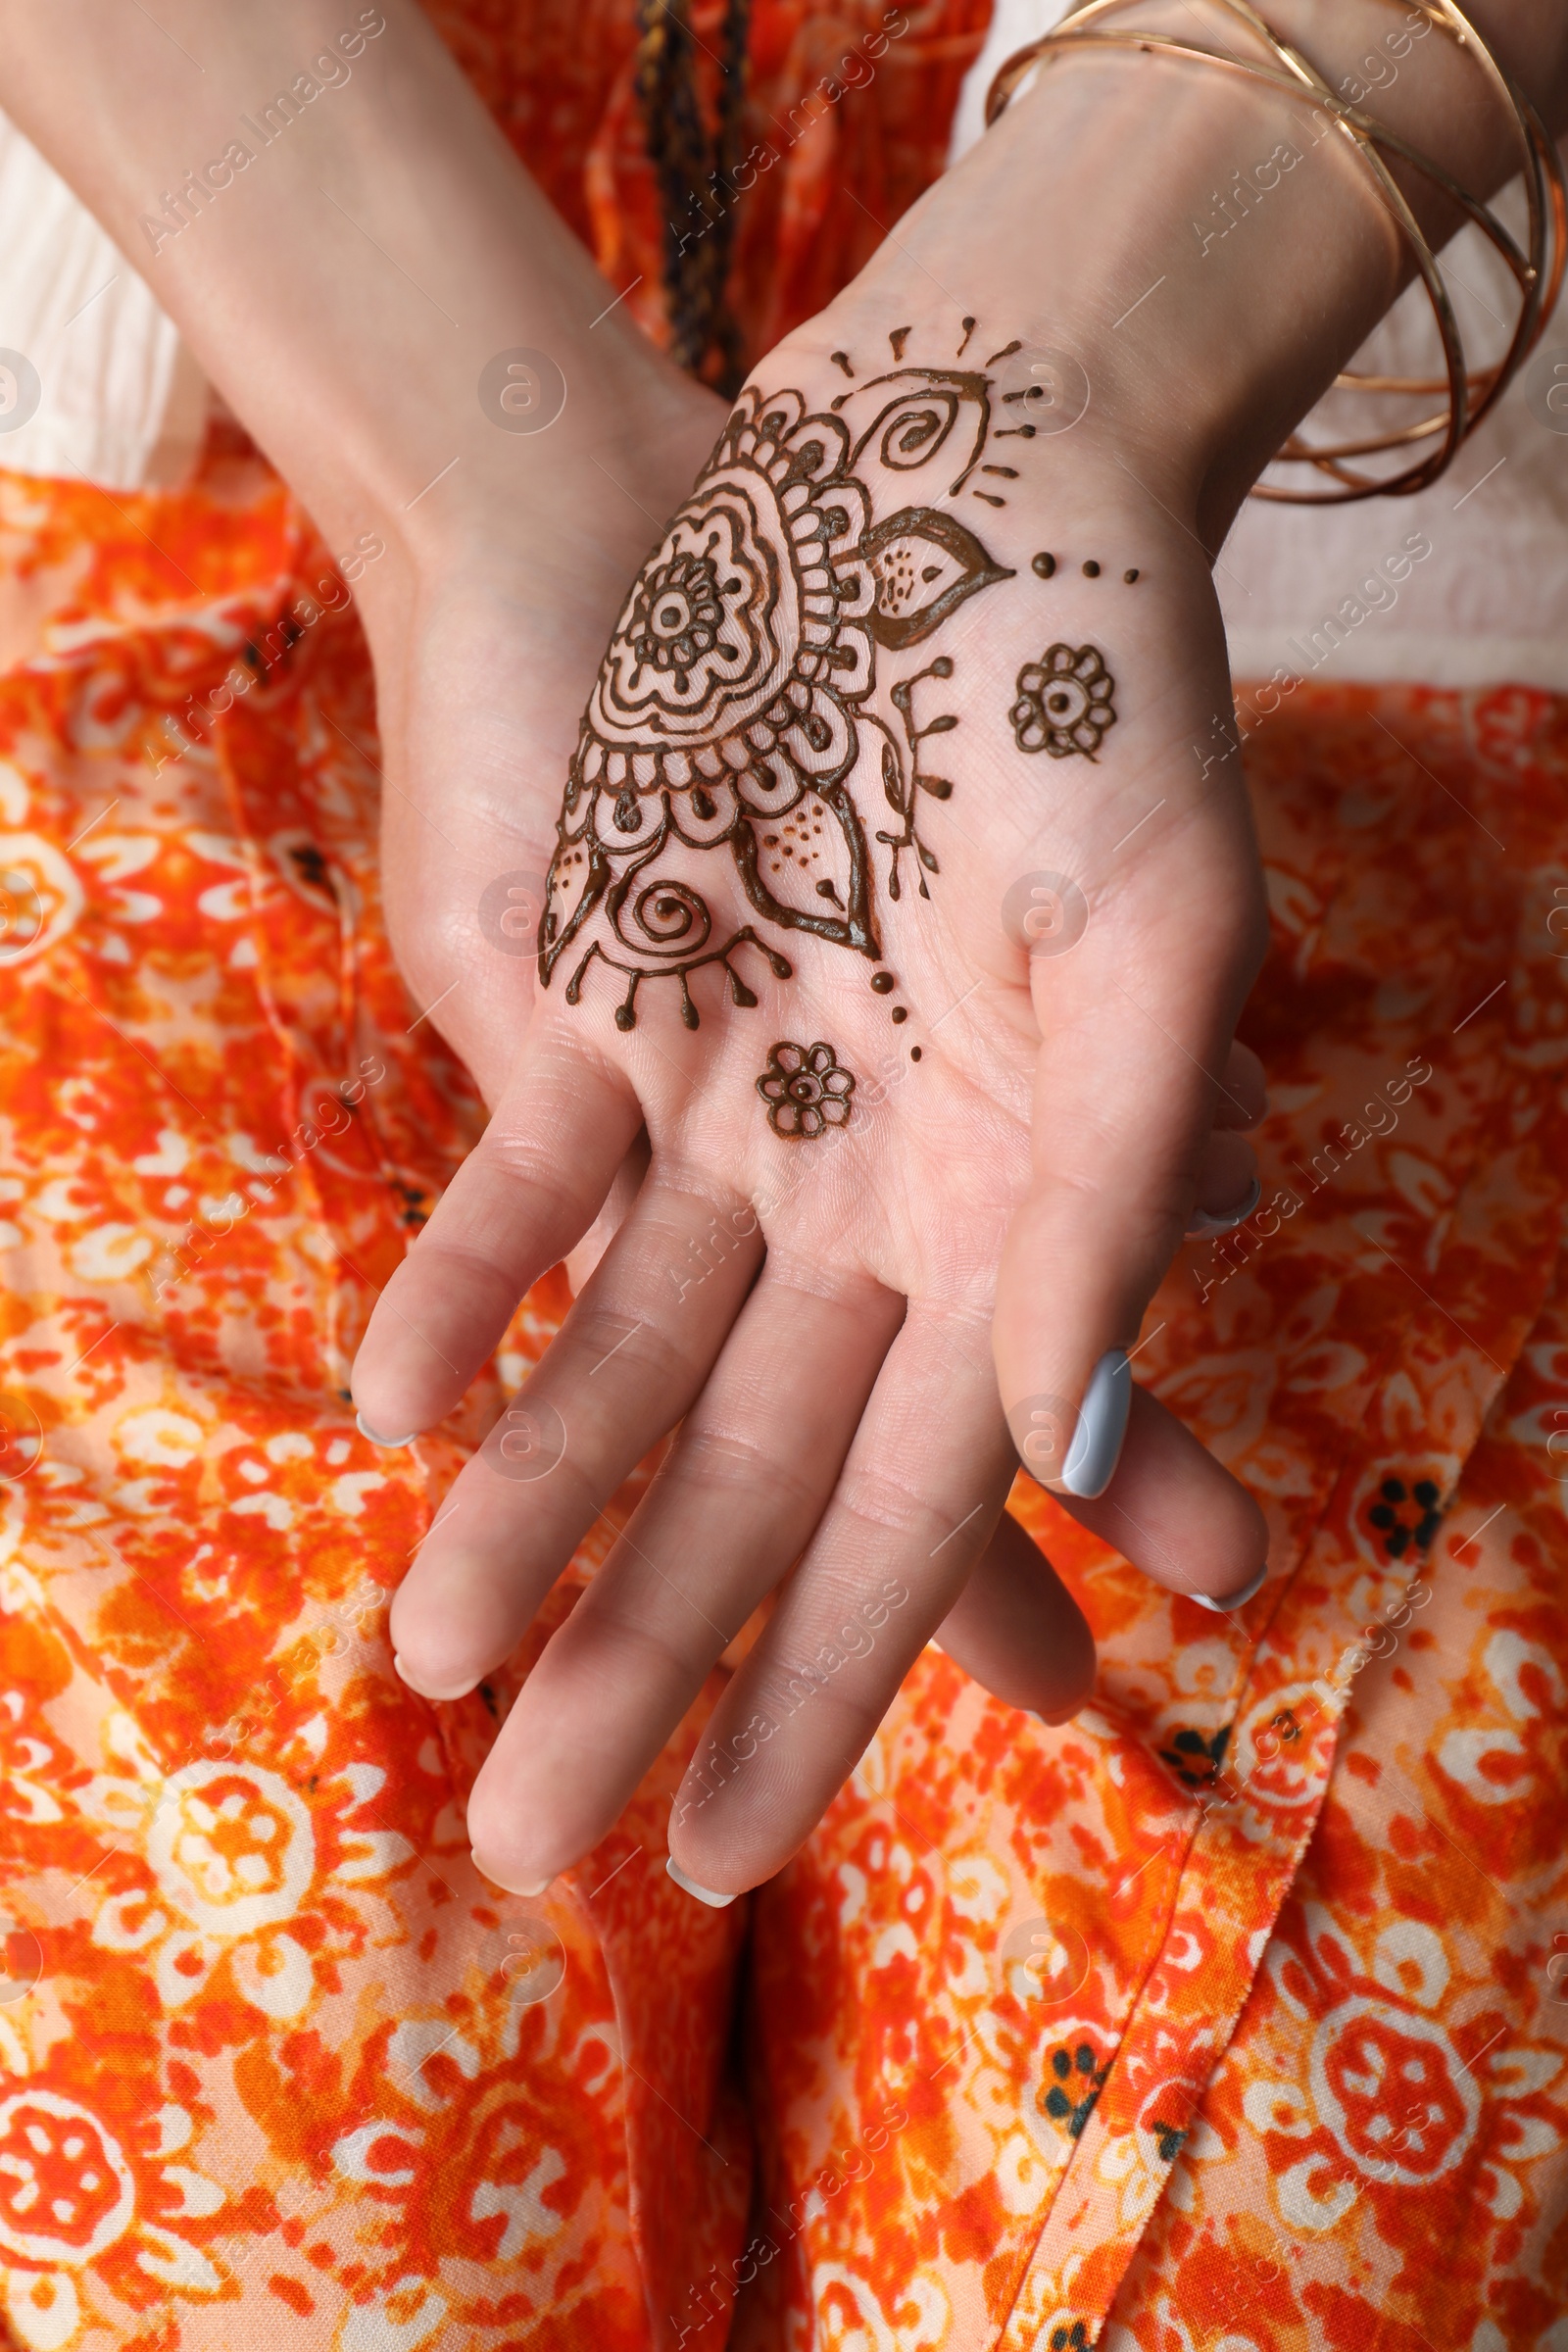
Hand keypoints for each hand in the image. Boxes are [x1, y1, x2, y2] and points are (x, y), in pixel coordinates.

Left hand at [352, 314, 1271, 1899]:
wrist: (953, 477)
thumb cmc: (1097, 695)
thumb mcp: (1152, 941)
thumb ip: (1108, 1193)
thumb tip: (1050, 1441)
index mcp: (1016, 1223)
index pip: (913, 1509)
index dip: (832, 1681)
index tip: (737, 1847)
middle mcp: (869, 1206)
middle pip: (739, 1478)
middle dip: (646, 1658)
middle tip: (535, 1850)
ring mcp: (732, 1115)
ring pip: (616, 1354)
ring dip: (529, 1505)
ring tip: (433, 1660)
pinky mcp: (615, 1006)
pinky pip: (528, 1176)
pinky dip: (471, 1281)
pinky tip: (393, 1413)